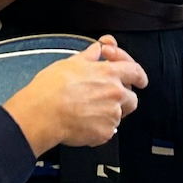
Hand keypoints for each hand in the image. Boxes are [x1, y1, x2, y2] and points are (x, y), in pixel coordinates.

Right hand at [2, 38, 147, 153]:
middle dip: (123, 98)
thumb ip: (89, 56)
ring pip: (119, 115)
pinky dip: (98, 128)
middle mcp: (115, 94)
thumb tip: (96, 50)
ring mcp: (112, 115)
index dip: (138, 75)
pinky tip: (82, 123)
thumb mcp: (70, 63)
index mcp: (109, 73)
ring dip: (108, 113)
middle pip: (132, 98)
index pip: (135, 71)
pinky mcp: (105, 133)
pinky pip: (107, 131)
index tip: (139, 79)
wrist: (43, 113)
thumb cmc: (51, 88)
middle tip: (105, 98)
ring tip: (87, 111)